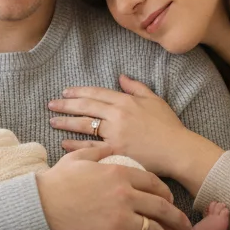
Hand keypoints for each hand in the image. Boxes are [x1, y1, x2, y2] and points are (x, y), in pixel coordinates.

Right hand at [35, 144, 190, 229]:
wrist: (40, 207)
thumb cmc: (57, 181)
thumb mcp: (78, 158)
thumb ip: (98, 151)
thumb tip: (109, 146)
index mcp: (119, 173)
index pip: (153, 183)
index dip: (166, 193)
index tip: (171, 201)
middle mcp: (124, 195)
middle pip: (161, 207)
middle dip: (177, 218)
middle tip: (185, 226)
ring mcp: (119, 219)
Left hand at [49, 75, 194, 177]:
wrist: (178, 150)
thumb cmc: (168, 126)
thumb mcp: (154, 100)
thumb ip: (135, 87)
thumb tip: (120, 76)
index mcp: (125, 101)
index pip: (96, 93)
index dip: (79, 92)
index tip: (66, 92)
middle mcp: (117, 116)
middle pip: (86, 107)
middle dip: (66, 105)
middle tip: (51, 104)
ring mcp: (115, 135)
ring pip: (84, 126)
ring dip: (66, 122)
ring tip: (52, 121)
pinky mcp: (115, 152)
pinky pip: (90, 148)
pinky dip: (75, 145)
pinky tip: (63, 143)